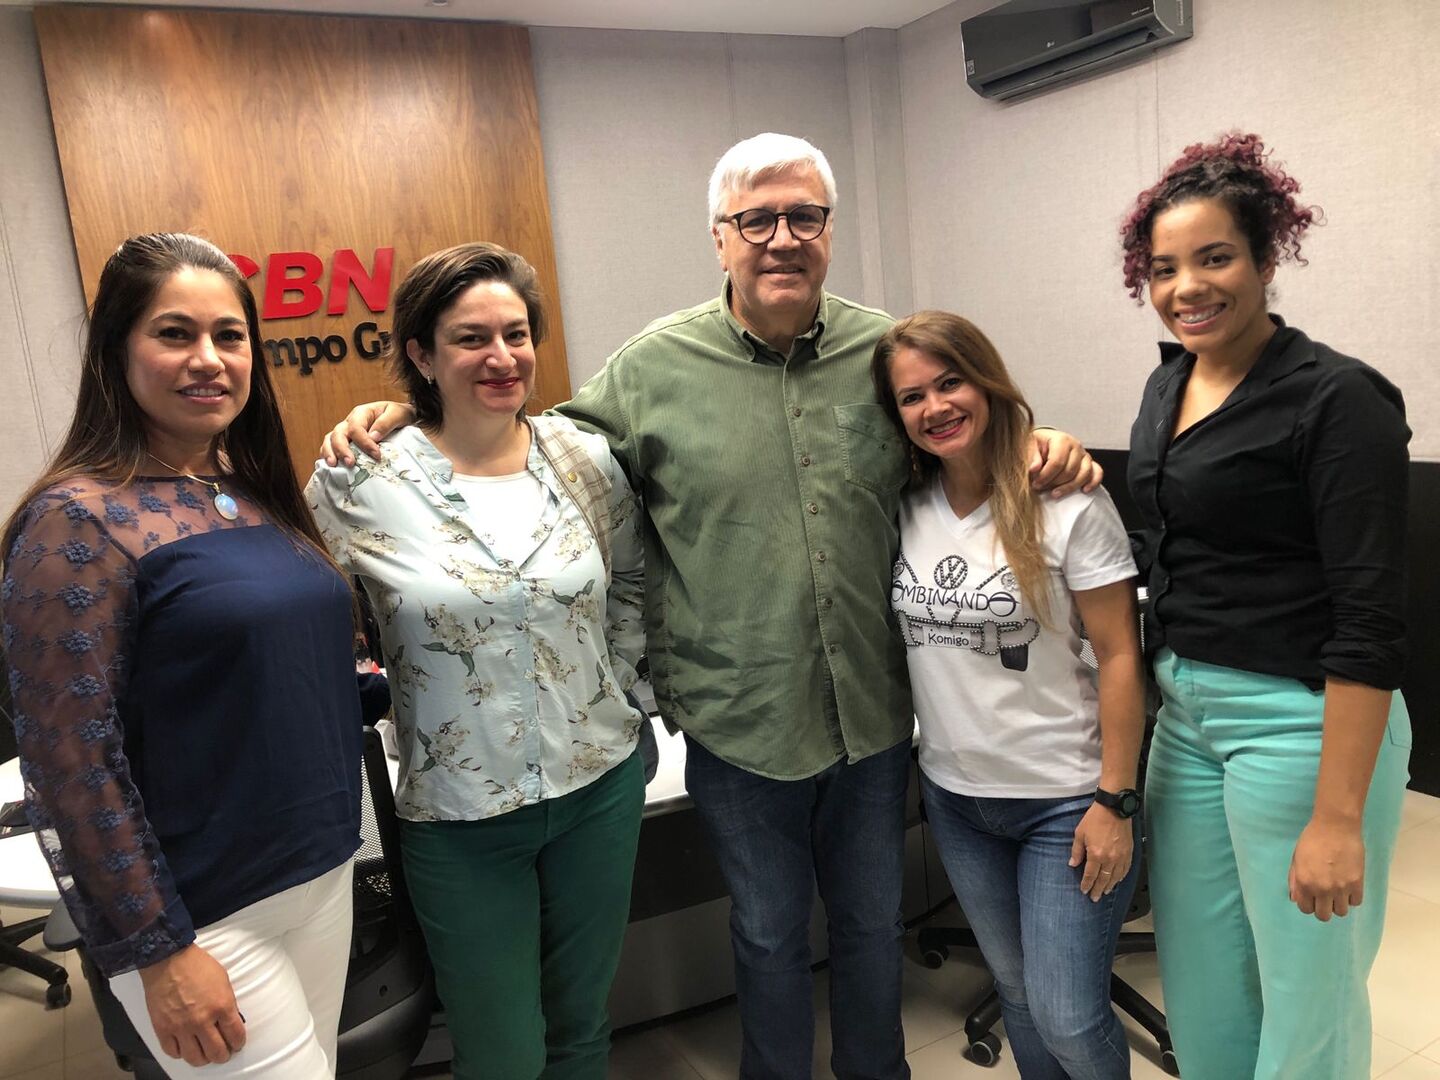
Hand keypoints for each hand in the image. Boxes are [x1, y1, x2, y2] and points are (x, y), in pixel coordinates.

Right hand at [137, 943, 245, 1065]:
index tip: (237, 1044)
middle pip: (217, 1052)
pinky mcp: (163, 1029)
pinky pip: (173, 1052)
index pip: (236, 1036)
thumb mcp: (224, 980)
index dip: (238, 1043)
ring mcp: (181, 1027)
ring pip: (195, 1058)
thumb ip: (228, 1003)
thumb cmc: (197, 965)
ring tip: (205, 1054)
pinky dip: (180, 1053)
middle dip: (223, 1055)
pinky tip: (185, 1048)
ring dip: (203, 1059)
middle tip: (223, 1053)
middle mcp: (202, 1020)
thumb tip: (230, 1021)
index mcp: (222, 1006)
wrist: (169, 959)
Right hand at [319, 400, 415, 465]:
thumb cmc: (399, 415)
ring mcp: (346, 432)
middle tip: (350, 463)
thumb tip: (373, 437)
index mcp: (362, 413)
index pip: (356, 428)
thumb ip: (386, 423)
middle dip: (342, 449)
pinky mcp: (346, 442)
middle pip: (338, 434)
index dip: (364, 443)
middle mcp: (350, 422)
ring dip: (330, 452)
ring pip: (330, 440)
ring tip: (333, 465)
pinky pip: (331, 447)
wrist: (402, 419)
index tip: (377, 455)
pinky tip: (333, 467)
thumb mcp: (399, 414)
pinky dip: (329, 456)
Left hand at [1029, 428, 1102, 496]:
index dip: (1046, 476)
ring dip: (1069, 487)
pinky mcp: (1088, 463)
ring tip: (1055, 493)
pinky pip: (1097, 472)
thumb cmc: (1036, 445)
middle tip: (1041, 488)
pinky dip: (1093, 482)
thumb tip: (1034, 468)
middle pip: (1070, 470)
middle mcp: (1075, 445)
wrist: (1042, 443)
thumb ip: (1031, 457)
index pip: (1057, 461)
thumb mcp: (1028, 447)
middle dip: (1054, 483)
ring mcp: (1084, 454)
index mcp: (1061, 439)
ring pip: (1084, 474)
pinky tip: (1084, 490)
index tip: (1036, 484)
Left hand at [1070, 802, 1133, 901]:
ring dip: (1110, 886)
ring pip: (1115, 877)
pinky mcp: (1129, 853)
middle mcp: (1110, 859)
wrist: (1114, 809)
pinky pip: (1125, 870)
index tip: (1084, 891)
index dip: (1086, 884)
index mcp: (1096, 855)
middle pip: (1103, 879)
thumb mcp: (1080, 833)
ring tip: (1105, 892)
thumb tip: (1073, 864)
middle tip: (1094, 898)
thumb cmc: (1094, 819)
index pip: (1090, 875)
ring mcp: (1121, 857)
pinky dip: (1121, 877)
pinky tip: (1118, 880)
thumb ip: (1076, 851)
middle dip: (1097, 890)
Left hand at [1289, 817, 1365, 920]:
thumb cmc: (1312, 839)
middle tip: (1324, 898)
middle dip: (1322, 908)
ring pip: (1341, 912)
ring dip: (1338, 904)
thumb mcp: (1296, 858)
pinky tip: (1348, 887)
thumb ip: (1295, 880)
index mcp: (1304, 882)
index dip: (1308, 904)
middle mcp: (1322, 888)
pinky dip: (1351, 897)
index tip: (1312, 898)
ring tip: (1337, 892)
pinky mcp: (1357, 883)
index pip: (1306, 909)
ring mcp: (1341, 887)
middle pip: (1324, 916)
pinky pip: (1356, 902)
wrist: (1335, 826)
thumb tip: (1295, 899)